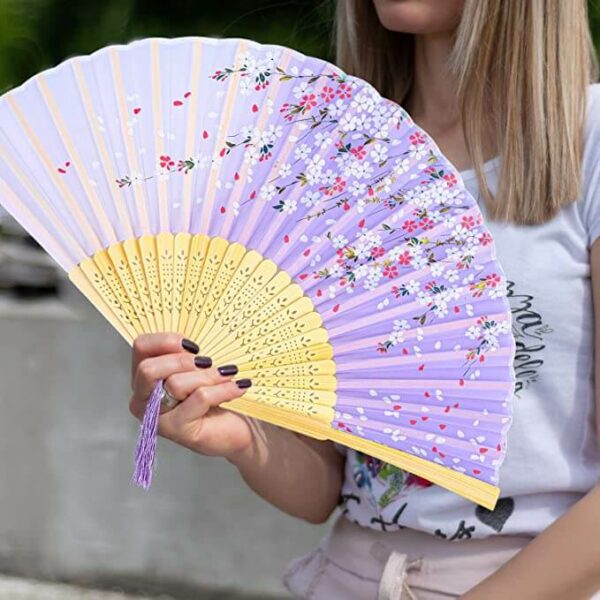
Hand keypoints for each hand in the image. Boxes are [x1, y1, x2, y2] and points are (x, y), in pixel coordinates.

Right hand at [129, 333, 253, 459]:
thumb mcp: (199, 365)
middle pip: (148, 369)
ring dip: (208, 375)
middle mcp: (142, 398)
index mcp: (144, 376)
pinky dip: (223, 389)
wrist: (238, 426)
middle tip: (207, 362)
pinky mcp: (176, 430)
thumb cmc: (216, 391)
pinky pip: (199, 398)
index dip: (167, 340)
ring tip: (227, 375)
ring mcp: (156, 417)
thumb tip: (191, 344)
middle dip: (182, 361)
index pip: (141, 347)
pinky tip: (237, 386)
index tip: (194, 346)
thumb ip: (188, 352)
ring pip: (175, 384)